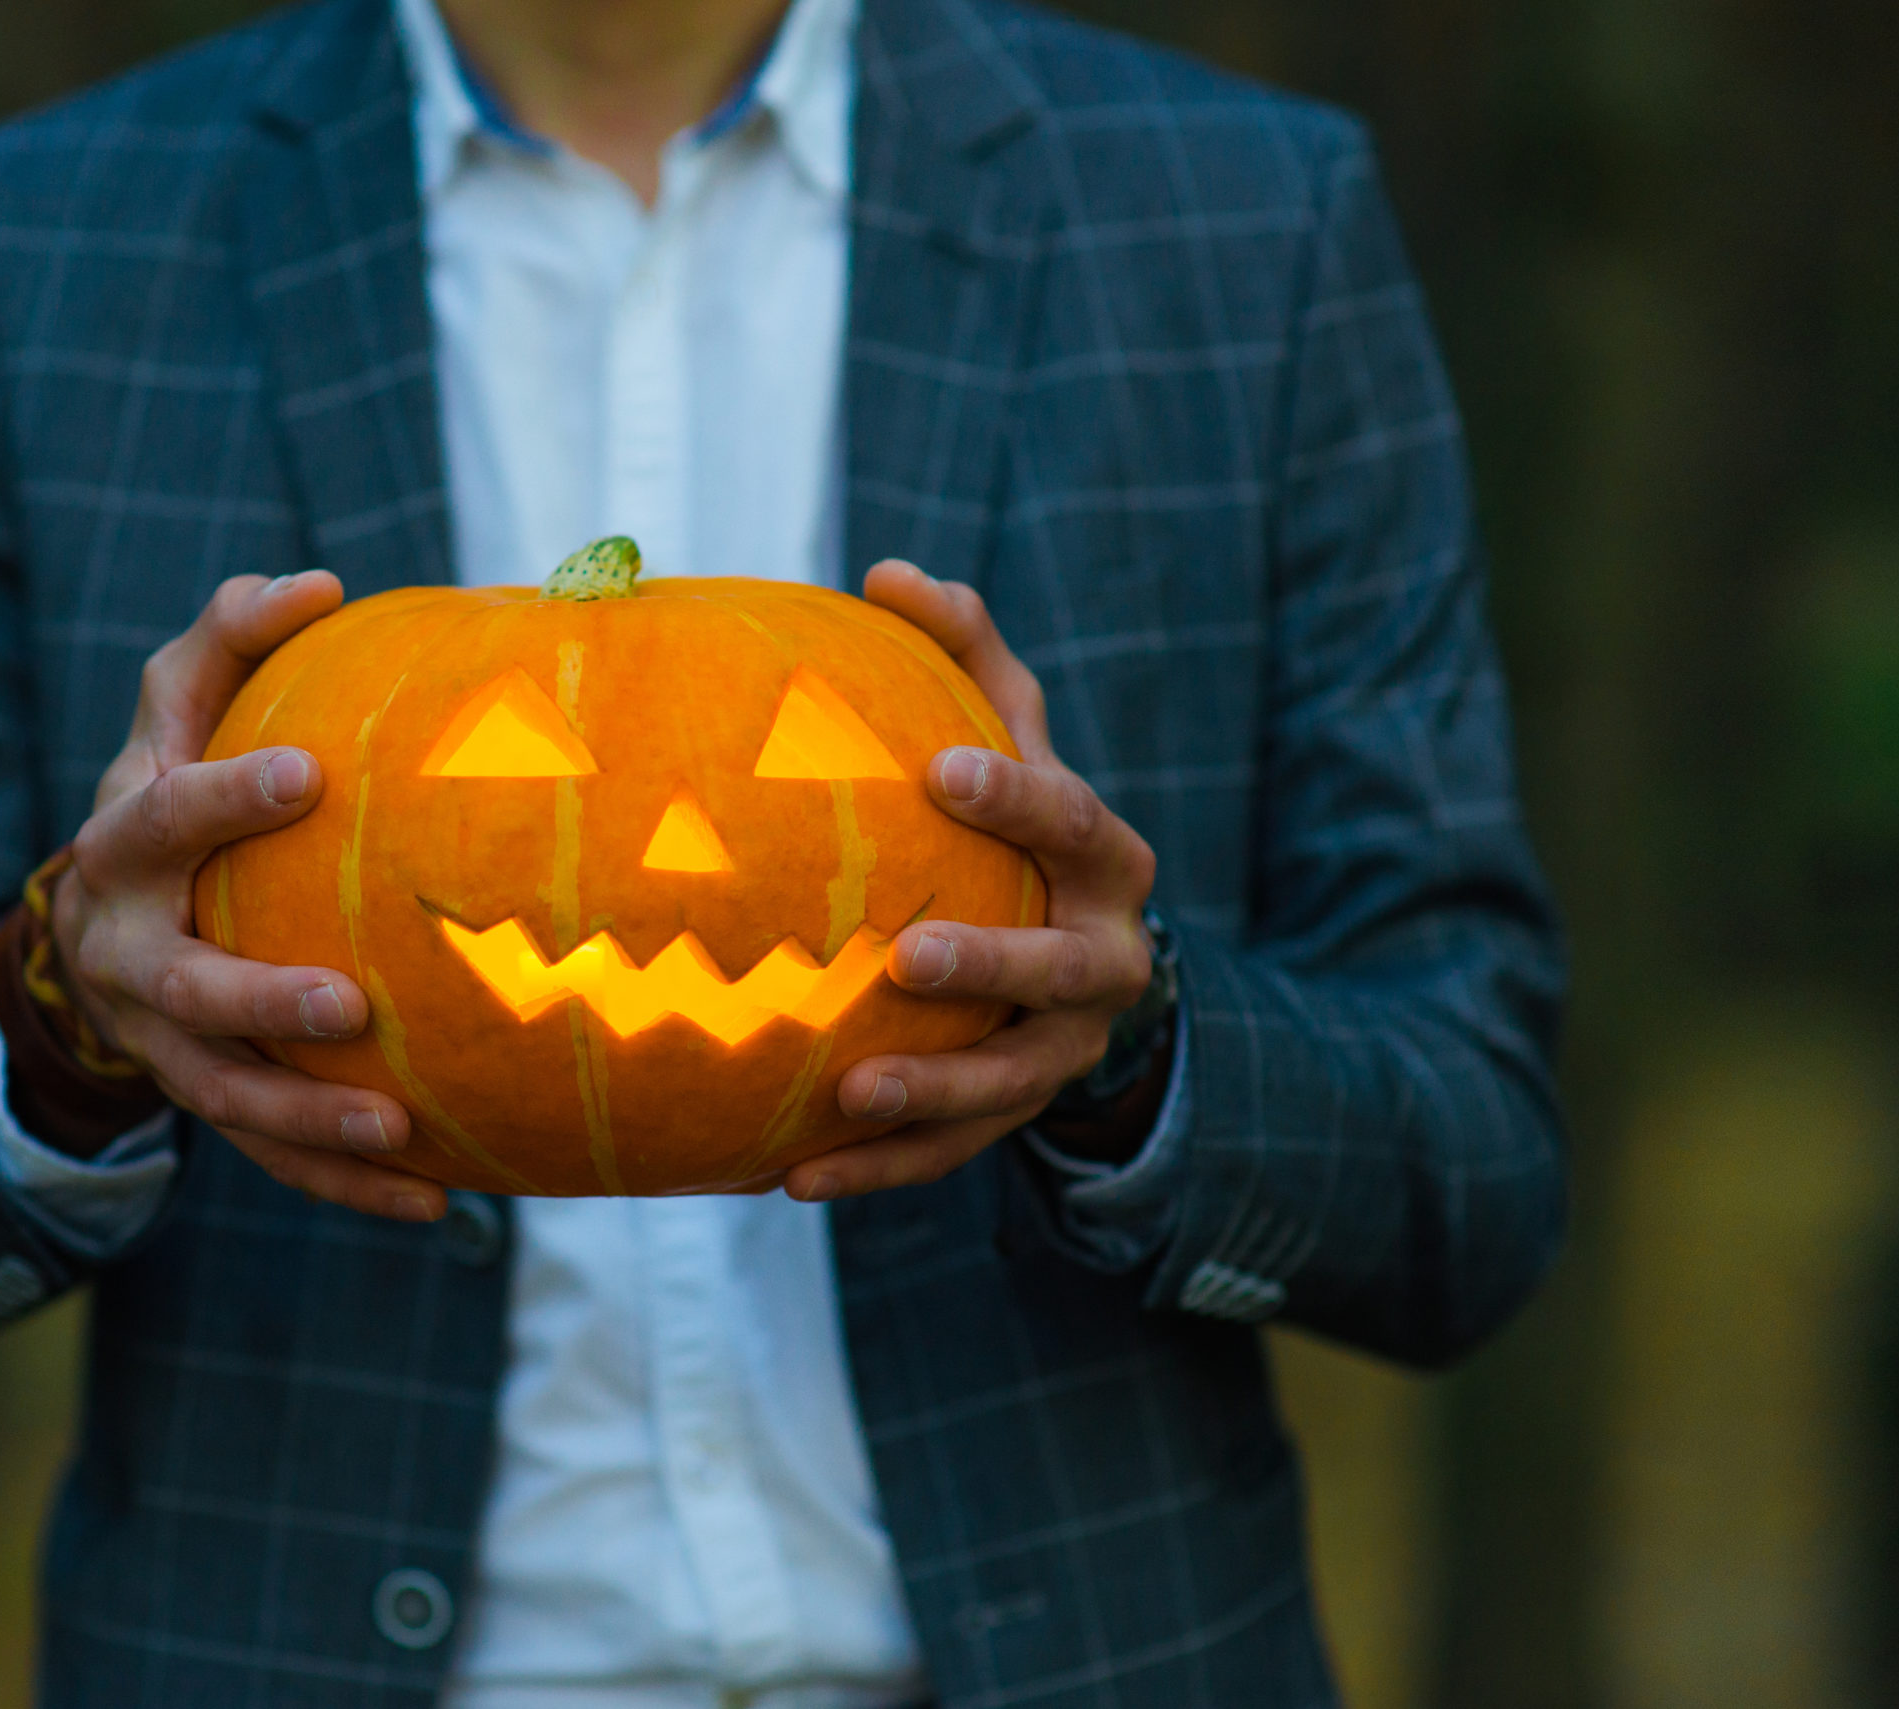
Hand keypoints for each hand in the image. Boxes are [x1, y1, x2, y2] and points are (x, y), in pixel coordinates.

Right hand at [50, 572, 445, 1223]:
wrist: (94, 930)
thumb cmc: (163, 792)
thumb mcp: (172, 709)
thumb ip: (228, 637)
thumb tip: (317, 581)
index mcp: (124, 846)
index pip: (166, 816)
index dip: (225, 795)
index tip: (307, 772)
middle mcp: (134, 954)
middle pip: (189, 988)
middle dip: (262, 998)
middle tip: (346, 1001)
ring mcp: (167, 1043)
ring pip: (229, 1095)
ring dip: (310, 1117)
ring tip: (398, 1127)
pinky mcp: (208, 1102)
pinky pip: (273, 1157)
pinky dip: (346, 1185)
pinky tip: (436, 1199)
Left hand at [782, 560, 1160, 1202]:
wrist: (1078, 959)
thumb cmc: (1019, 823)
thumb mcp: (1008, 731)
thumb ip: (963, 655)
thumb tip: (887, 573)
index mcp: (1104, 859)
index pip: (1073, 820)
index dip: (1018, 796)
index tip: (943, 770)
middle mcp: (1105, 958)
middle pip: (1061, 969)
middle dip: (991, 963)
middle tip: (909, 954)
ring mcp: (1064, 1048)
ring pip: (1009, 1083)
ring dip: (933, 1090)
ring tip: (851, 1091)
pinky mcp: (1015, 1117)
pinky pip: (949, 1154)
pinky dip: (877, 1169)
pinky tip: (793, 1179)